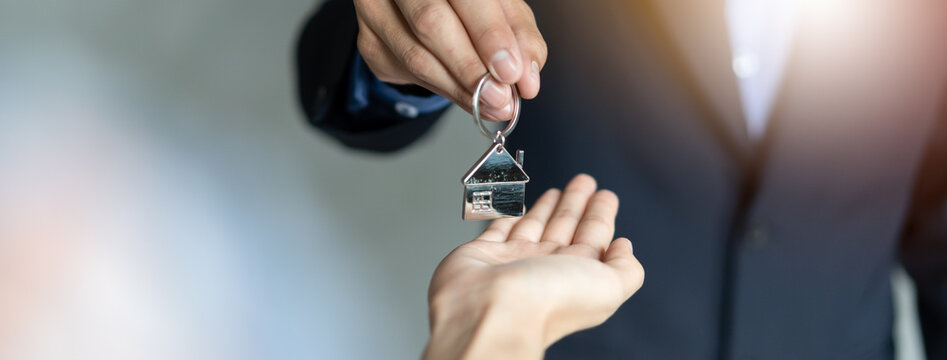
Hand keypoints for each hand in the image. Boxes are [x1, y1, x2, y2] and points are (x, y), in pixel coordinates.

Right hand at [353, 0, 545, 120]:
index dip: (489, 34)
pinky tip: (466, 96)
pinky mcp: (369, 40)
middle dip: (471, 67)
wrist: (422, 6)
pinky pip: (406, 73)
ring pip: (415, 56)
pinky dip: (442, 89)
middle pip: (430, 23)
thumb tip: (526, 78)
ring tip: (490, 104)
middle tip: (499, 96)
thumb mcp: (501, 7)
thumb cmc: (469, 3)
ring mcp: (376, 9)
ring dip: (459, 88)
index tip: (510, 70)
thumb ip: (518, 35)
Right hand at [424, 175, 644, 359]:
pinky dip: (508, 216)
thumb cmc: (549, 301)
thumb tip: (624, 247)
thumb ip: (626, 268)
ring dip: (548, 207)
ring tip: (558, 189)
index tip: (606, 195)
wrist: (493, 311)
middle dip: (577, 204)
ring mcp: (515, 261)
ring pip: (535, 226)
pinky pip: (498, 229)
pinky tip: (517, 206)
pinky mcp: (483, 253)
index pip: (594, 237)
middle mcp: (547, 268)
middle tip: (584, 181)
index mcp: (577, 274)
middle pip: (566, 227)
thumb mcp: (609, 286)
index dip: (601, 214)